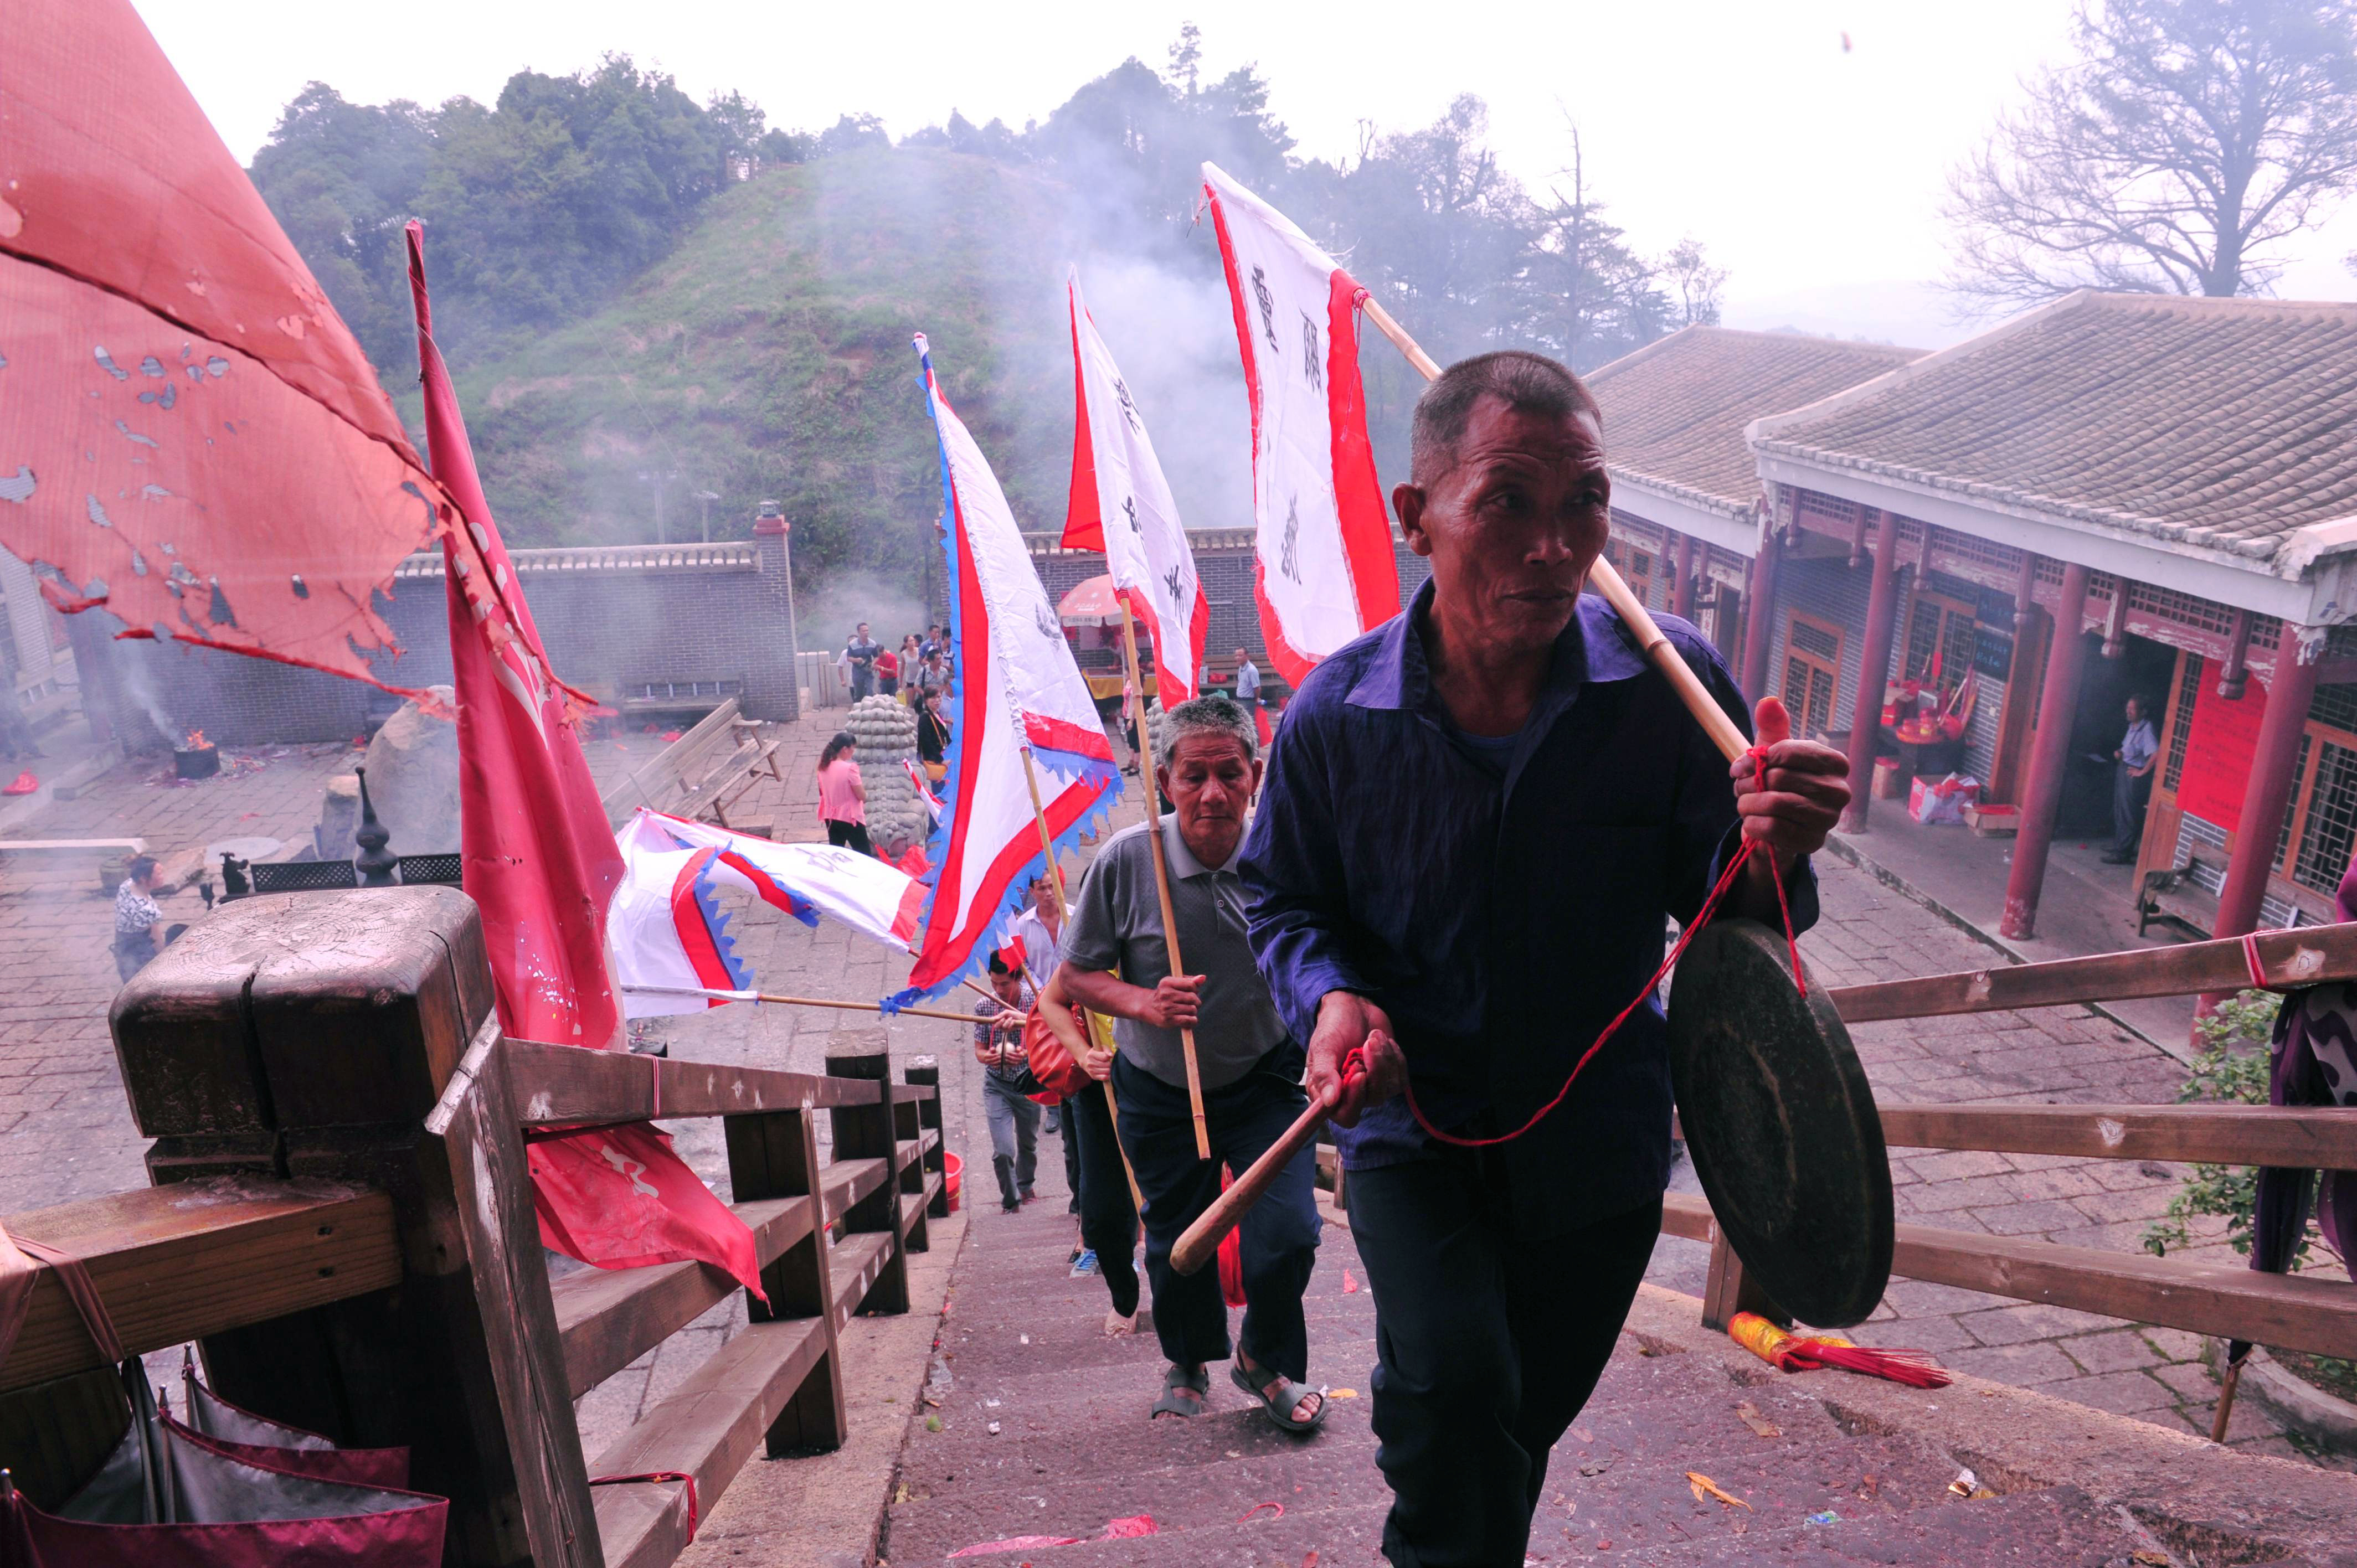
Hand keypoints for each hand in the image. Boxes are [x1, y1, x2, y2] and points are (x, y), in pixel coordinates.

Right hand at [995, 1009, 1025, 1033]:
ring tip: (1011, 1018)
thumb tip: (995, 1019)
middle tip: (1004, 1018)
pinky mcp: (1008, 1031)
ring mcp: (1003, 1028)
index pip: (992, 1020)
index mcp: (998, 1019)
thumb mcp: (1007, 1012)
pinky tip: (1013, 1021)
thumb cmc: (1013, 1014)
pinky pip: (1008, 1028)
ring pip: (1003, 1027)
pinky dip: (1011, 1024)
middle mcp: (999, 1024)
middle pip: (995, 1026)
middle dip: (1000, 1022)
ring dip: (1008, 1021)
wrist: (1021, 1018)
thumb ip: (1001, 1015)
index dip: (991, 1020)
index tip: (994, 1019)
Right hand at [1082, 1046, 1113, 1081]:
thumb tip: (1111, 1055)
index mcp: (1091, 1054)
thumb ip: (1107, 1050)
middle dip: (1110, 1063)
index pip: (1105, 1057)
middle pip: (1107, 1065)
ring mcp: (1091, 1070)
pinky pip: (1103, 1078)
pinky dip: (1108, 1076)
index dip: (1109, 1057)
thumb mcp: (1101, 1048)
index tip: (1108, 1056)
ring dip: (1110, 1069)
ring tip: (1108, 1067)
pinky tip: (1108, 1073)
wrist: (1086, 1061)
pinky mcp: (1093, 1076)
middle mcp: (1090, 1063)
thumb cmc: (1096, 1053)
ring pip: (1106, 1071)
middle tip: (1109, 1062)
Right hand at [1143, 974, 1203, 1030]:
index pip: (1191, 985)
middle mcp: (1166, 994)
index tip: (1191, 992)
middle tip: (1190, 1003)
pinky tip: (1189, 1019)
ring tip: (1186, 1011)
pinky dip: (1192, 1021)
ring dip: (1193, 1011)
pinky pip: (1189, 1020)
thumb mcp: (1174, 983)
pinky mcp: (1168, 1020)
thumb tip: (1203, 978)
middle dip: (1196, 1001)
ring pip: (1192, 1009)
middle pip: (1193, 998)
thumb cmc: (1166, 993)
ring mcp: (1167, 1008)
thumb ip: (1189, 980)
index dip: (1195, 989)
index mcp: (1167, 982)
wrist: (1148, 1007)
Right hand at [1306, 991, 1404, 1128]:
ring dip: (1384, 1058)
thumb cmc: (1333, 1027)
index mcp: (1329, 1093)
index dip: (1355, 1100)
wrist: (1352, 1007)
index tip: (1359, 1074)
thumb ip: (1323, 1074)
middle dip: (1375, 1069)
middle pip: (1373, 1099)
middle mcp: (1351, 1094)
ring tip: (1373, 1036)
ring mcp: (1373, 1087)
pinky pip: (1401, 1078)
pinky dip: (1395, 1057)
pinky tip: (1384, 1042)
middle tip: (1368, 1042)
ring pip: (1389, 1087)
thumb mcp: (1323, 1047)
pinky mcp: (1389, 1078)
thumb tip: (1329, 1102)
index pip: (1346, 1115)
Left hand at [1731, 696, 1847, 864]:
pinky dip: (1753, 824)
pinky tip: (1751, 821)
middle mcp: (1840, 791)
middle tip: (1740, 786)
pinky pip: (1774, 829)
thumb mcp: (1773, 751)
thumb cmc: (1777, 780)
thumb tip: (1768, 702)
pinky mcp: (1814, 842)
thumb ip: (1772, 724)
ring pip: (1775, 803)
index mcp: (1835, 763)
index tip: (1742, 765)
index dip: (1760, 757)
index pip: (1791, 751)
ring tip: (1744, 802)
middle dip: (1750, 782)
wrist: (1774, 822)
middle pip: (1779, 778)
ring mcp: (1829, 819)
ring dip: (1748, 803)